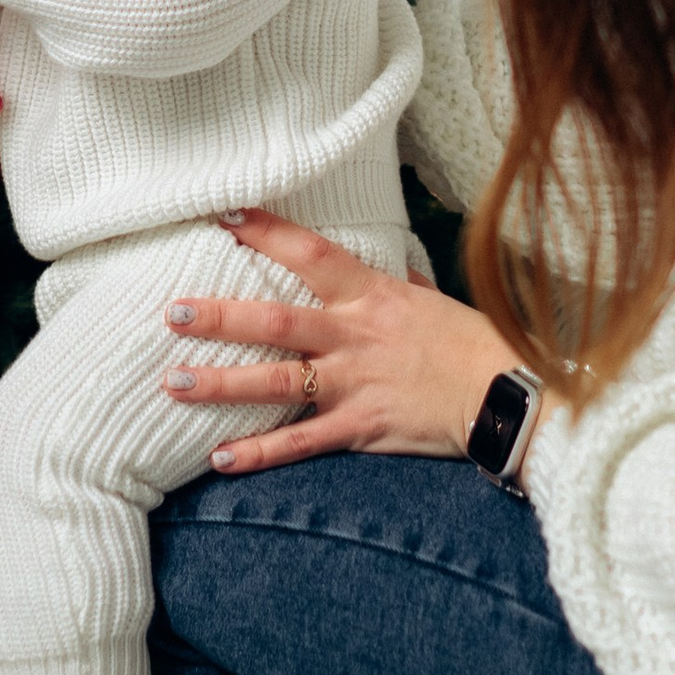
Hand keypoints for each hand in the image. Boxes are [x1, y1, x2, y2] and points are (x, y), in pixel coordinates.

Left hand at [162, 208, 504, 471]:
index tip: (224, 217)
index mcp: (370, 294)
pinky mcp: (359, 427)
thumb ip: (398, 285)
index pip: (310, 254)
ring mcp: (353, 382)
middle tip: (172, 312)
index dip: (266, 233)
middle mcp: (354, 334)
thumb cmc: (469, 343)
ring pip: (276, 381)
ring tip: (174, 383)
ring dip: (221, 384)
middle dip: (219, 317)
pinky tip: (219, 457)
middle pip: (275, 321)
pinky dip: (258, 452)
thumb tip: (391, 269)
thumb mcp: (429, 300)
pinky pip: (300, 441)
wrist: (502, 395)